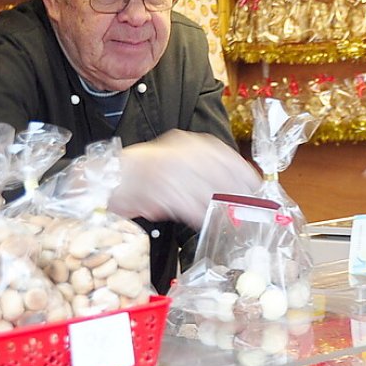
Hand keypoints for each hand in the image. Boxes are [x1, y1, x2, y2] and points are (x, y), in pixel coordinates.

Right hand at [109, 130, 259, 226]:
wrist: (110, 178)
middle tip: (245, 211)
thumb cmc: (146, 172)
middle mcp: (185, 154)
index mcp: (191, 144)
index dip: (244, 177)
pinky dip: (199, 216)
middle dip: (236, 196)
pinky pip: (190, 207)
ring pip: (208, 194)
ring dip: (218, 209)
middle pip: (222, 178)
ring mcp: (174, 171)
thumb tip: (232, 190)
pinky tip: (204, 222)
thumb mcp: (179, 161)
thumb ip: (204, 171)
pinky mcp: (164, 191)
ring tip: (225, 219)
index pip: (228, 158)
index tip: (256, 190)